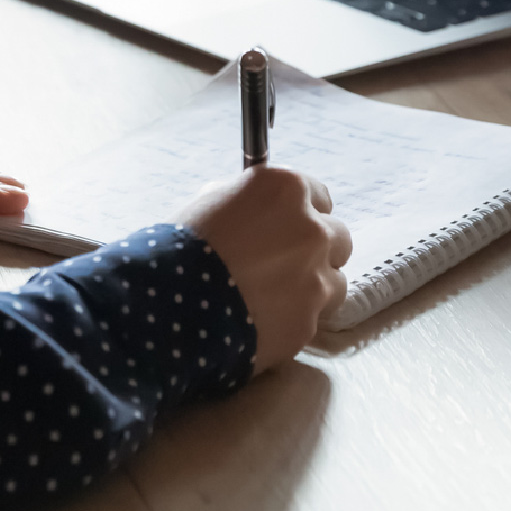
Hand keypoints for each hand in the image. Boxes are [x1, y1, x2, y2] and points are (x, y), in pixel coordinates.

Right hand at [179, 168, 351, 374]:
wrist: (173, 302)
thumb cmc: (183, 244)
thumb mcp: (211, 202)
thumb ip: (246, 202)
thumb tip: (253, 210)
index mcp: (286, 189)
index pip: (319, 196)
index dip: (302, 212)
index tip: (287, 225)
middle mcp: (312, 229)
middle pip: (338, 237)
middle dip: (316, 249)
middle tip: (285, 263)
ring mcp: (317, 277)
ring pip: (335, 281)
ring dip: (314, 286)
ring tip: (277, 298)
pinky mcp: (311, 321)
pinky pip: (314, 317)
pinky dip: (296, 319)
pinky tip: (265, 321)